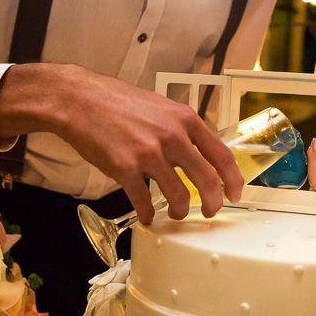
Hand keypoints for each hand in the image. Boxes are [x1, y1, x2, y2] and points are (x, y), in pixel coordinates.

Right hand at [0, 64, 244, 224]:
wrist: (80, 99)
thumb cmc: (119, 103)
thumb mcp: (162, 107)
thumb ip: (182, 130)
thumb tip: (200, 155)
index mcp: (186, 120)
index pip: (222, 155)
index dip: (233, 180)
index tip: (236, 194)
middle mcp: (172, 136)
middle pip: (206, 181)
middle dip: (212, 204)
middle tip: (210, 212)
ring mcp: (148, 153)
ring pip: (178, 196)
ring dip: (181, 211)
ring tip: (176, 214)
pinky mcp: (124, 168)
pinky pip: (143, 201)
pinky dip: (148, 214)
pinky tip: (147, 216)